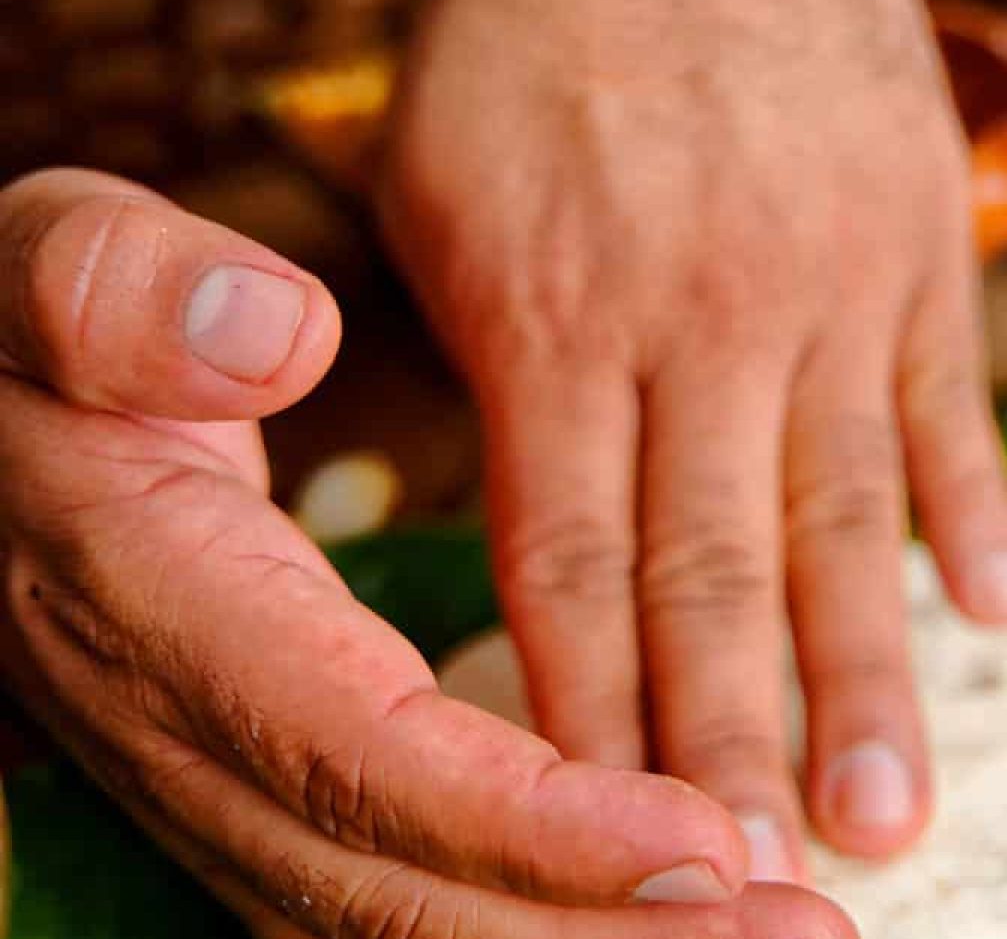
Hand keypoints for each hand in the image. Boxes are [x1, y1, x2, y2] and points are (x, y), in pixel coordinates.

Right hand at [0, 169, 853, 938]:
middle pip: (401, 887)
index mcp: (160, 608)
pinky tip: (656, 911)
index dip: (534, 824)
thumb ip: (123, 296)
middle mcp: (191, 732)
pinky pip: (396, 882)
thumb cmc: (30, 343)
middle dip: (602, 931)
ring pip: (404, 914)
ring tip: (770, 936)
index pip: (363, 758)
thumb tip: (276, 339)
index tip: (701, 842)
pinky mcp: (266, 780)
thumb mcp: (45, 269)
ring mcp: (222, 777)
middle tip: (796, 933)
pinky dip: (530, 913)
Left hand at [382, 0, 1006, 881]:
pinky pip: (951, 399)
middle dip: (743, 739)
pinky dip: (974, 511)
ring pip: (846, 514)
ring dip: (870, 671)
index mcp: (556, 319)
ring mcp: (823, 279)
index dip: (603, 717)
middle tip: (779, 874)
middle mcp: (698, 318)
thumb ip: (501, 375)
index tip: (628, 832)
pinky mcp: (916, 236)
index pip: (579, 566)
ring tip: (897, 807)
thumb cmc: (535, 38)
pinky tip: (996, 610)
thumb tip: (550, 540)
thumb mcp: (446, 202)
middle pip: (718, 573)